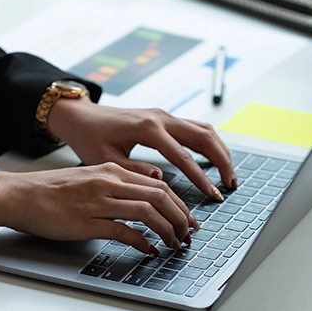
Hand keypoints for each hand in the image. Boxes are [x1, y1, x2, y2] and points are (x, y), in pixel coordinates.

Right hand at [0, 165, 197, 252]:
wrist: (19, 195)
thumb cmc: (50, 191)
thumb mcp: (89, 179)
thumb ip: (115, 186)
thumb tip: (142, 199)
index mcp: (112, 171)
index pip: (159, 183)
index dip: (179, 203)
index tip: (188, 219)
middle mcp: (109, 182)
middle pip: (161, 196)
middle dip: (181, 217)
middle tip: (189, 234)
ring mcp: (99, 202)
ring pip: (148, 212)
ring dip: (168, 229)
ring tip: (175, 244)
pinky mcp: (87, 221)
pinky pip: (125, 231)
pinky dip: (143, 242)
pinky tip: (150, 250)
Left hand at [47, 99, 236, 200]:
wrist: (81, 116)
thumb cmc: (89, 138)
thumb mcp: (106, 159)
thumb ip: (134, 170)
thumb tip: (160, 179)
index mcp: (148, 128)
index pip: (183, 156)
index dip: (200, 178)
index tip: (212, 195)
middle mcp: (161, 118)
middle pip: (204, 136)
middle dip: (222, 161)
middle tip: (230, 185)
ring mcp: (164, 115)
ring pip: (204, 129)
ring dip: (220, 151)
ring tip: (228, 175)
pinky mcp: (164, 118)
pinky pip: (194, 128)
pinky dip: (209, 143)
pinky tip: (214, 160)